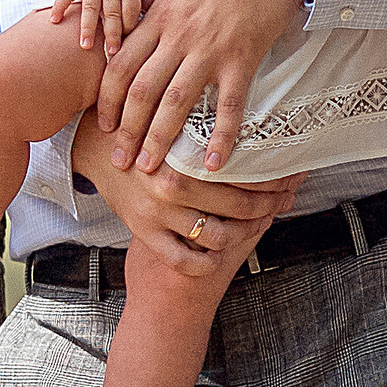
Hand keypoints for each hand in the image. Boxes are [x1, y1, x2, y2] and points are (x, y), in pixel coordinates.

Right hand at [56, 0, 156, 54]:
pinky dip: (59, 6)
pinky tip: (54, 21)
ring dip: (87, 27)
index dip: (129, 28)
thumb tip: (152, 21)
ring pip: (90, 8)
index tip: (127, 44)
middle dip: (112, 34)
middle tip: (112, 54)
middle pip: (112, 13)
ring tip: (85, 46)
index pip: (130, 12)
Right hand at [70, 120, 300, 272]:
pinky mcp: (145, 232)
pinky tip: (215, 257)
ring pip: (218, 237)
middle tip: (285, 199)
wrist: (93, 147)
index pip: (244, 171)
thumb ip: (209, 129)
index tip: (293, 175)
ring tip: (254, 226)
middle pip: (240, 205)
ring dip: (241, 236)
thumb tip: (258, 126)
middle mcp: (175, 185)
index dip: (274, 176)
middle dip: (269, 205)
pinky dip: (204, 264)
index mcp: (186, 155)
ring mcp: (160, 212)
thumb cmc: (140, 130)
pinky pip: (183, 261)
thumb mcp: (175, 121)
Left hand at [95, 0, 314, 175]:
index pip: (120, 65)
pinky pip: (229, 106)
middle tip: (120, 161)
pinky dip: (222, 137)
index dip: (107, 100)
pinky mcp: (242, 58)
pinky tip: (215, 164)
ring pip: (176, 103)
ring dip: (160, 139)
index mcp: (160, 15)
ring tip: (151, 170)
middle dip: (126, 131)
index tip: (103, 125)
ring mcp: (210, 49)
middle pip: (141, 92)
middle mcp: (178, 36)